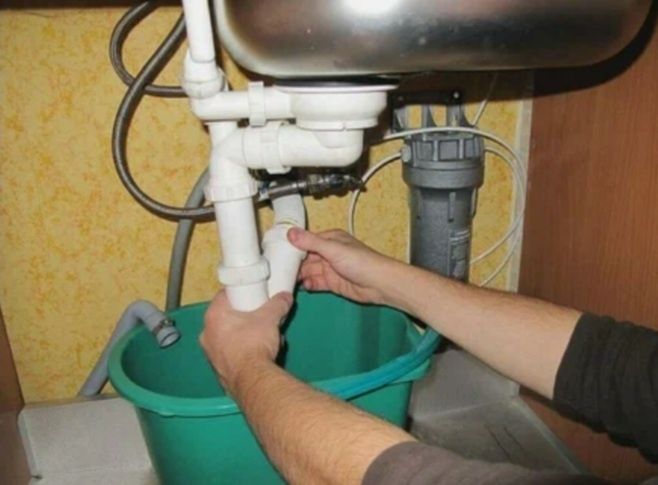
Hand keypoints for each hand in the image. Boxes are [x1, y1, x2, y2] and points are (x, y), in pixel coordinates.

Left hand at [200, 290, 292, 391]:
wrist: (252, 379)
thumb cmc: (254, 343)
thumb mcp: (270, 318)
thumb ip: (278, 304)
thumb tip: (285, 297)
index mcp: (214, 316)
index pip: (223, 296)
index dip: (239, 293)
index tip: (251, 295)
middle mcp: (206, 334)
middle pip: (226, 318)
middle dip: (244, 317)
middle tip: (260, 317)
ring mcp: (210, 354)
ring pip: (228, 337)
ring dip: (244, 336)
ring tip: (264, 339)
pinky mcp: (218, 370)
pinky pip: (230, 354)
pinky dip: (242, 352)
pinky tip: (258, 356)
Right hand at [287, 228, 401, 305]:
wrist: (379, 284)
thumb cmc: (360, 262)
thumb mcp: (332, 249)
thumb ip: (310, 242)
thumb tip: (289, 232)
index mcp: (330, 239)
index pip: (307, 241)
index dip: (292, 246)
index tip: (276, 251)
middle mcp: (329, 252)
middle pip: (306, 257)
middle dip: (294, 263)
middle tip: (277, 269)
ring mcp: (330, 268)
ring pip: (309, 271)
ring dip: (299, 275)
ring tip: (285, 279)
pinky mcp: (332, 283)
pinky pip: (316, 282)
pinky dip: (308, 284)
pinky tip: (301, 286)